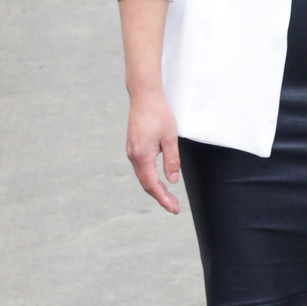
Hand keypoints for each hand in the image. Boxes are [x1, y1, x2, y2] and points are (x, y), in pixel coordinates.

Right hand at [126, 89, 180, 213]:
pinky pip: (142, 169)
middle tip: (174, 208)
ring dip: (156, 189)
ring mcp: (132, 152)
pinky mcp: (133, 147)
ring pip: (143, 177)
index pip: (152, 184)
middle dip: (160, 197)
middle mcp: (133, 156)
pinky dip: (151, 178)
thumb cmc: (158, 114)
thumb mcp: (170, 137)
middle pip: (146, 184)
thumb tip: (172, 180)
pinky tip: (160, 182)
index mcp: (142, 155)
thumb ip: (172, 160)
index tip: (173, 209)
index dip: (163, 198)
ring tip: (170, 198)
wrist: (144, 97)